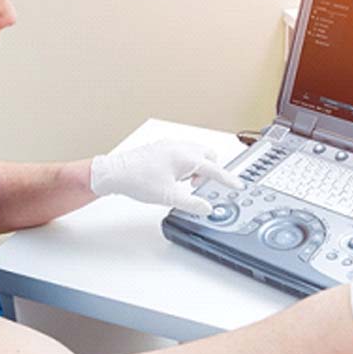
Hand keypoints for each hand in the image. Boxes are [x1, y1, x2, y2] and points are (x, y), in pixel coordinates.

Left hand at [90, 140, 241, 214]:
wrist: (115, 173)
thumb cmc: (138, 180)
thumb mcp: (169, 197)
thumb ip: (192, 204)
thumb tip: (205, 208)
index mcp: (187, 157)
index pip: (215, 170)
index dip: (228, 180)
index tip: (237, 185)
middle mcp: (180, 147)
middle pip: (208, 156)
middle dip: (211, 171)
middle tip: (203, 188)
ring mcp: (170, 145)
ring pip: (195, 153)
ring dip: (197, 168)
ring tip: (186, 185)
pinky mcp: (161, 148)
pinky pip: (183, 153)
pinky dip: (186, 164)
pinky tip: (174, 178)